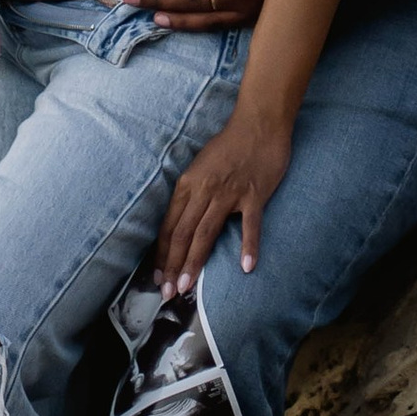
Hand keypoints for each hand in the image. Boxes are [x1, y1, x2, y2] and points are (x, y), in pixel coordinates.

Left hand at [151, 105, 295, 291]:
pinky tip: (246, 267)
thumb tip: (182, 224)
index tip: (157, 277)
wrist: (258, 123)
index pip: (170, 225)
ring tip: (187, 286)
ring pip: (206, 232)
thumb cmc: (229, 145)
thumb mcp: (200, 167)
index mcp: (188, 183)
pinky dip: (248, 246)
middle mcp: (204, 190)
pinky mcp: (254, 194)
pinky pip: (249, 224)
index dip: (163, 253)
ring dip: (195, 261)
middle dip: (173, 265)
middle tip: (167, 292)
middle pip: (184, 233)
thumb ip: (192, 194)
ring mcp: (229, 193)